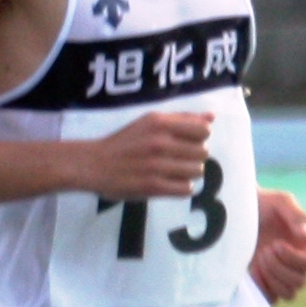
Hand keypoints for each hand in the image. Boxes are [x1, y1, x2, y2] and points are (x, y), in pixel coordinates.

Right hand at [76, 111, 212, 200]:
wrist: (93, 164)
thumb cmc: (123, 142)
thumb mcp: (149, 121)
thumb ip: (181, 118)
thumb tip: (211, 118)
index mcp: (160, 123)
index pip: (203, 130)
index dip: (199, 137)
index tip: (186, 141)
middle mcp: (160, 142)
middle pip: (203, 152)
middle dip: (193, 156)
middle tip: (177, 158)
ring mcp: (157, 166)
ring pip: (197, 171)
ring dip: (188, 172)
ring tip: (173, 171)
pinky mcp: (153, 187)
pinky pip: (186, 189)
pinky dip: (181, 187)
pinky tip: (170, 183)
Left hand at [250, 188, 305, 305]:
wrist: (238, 213)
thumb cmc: (263, 204)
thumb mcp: (281, 201)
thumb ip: (296, 216)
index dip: (294, 259)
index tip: (275, 245)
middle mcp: (299, 263)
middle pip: (300, 281)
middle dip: (279, 268)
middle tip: (264, 250)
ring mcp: (282, 275)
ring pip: (289, 293)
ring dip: (272, 279)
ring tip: (259, 258)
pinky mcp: (266, 283)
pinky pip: (272, 299)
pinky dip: (262, 289)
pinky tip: (252, 272)